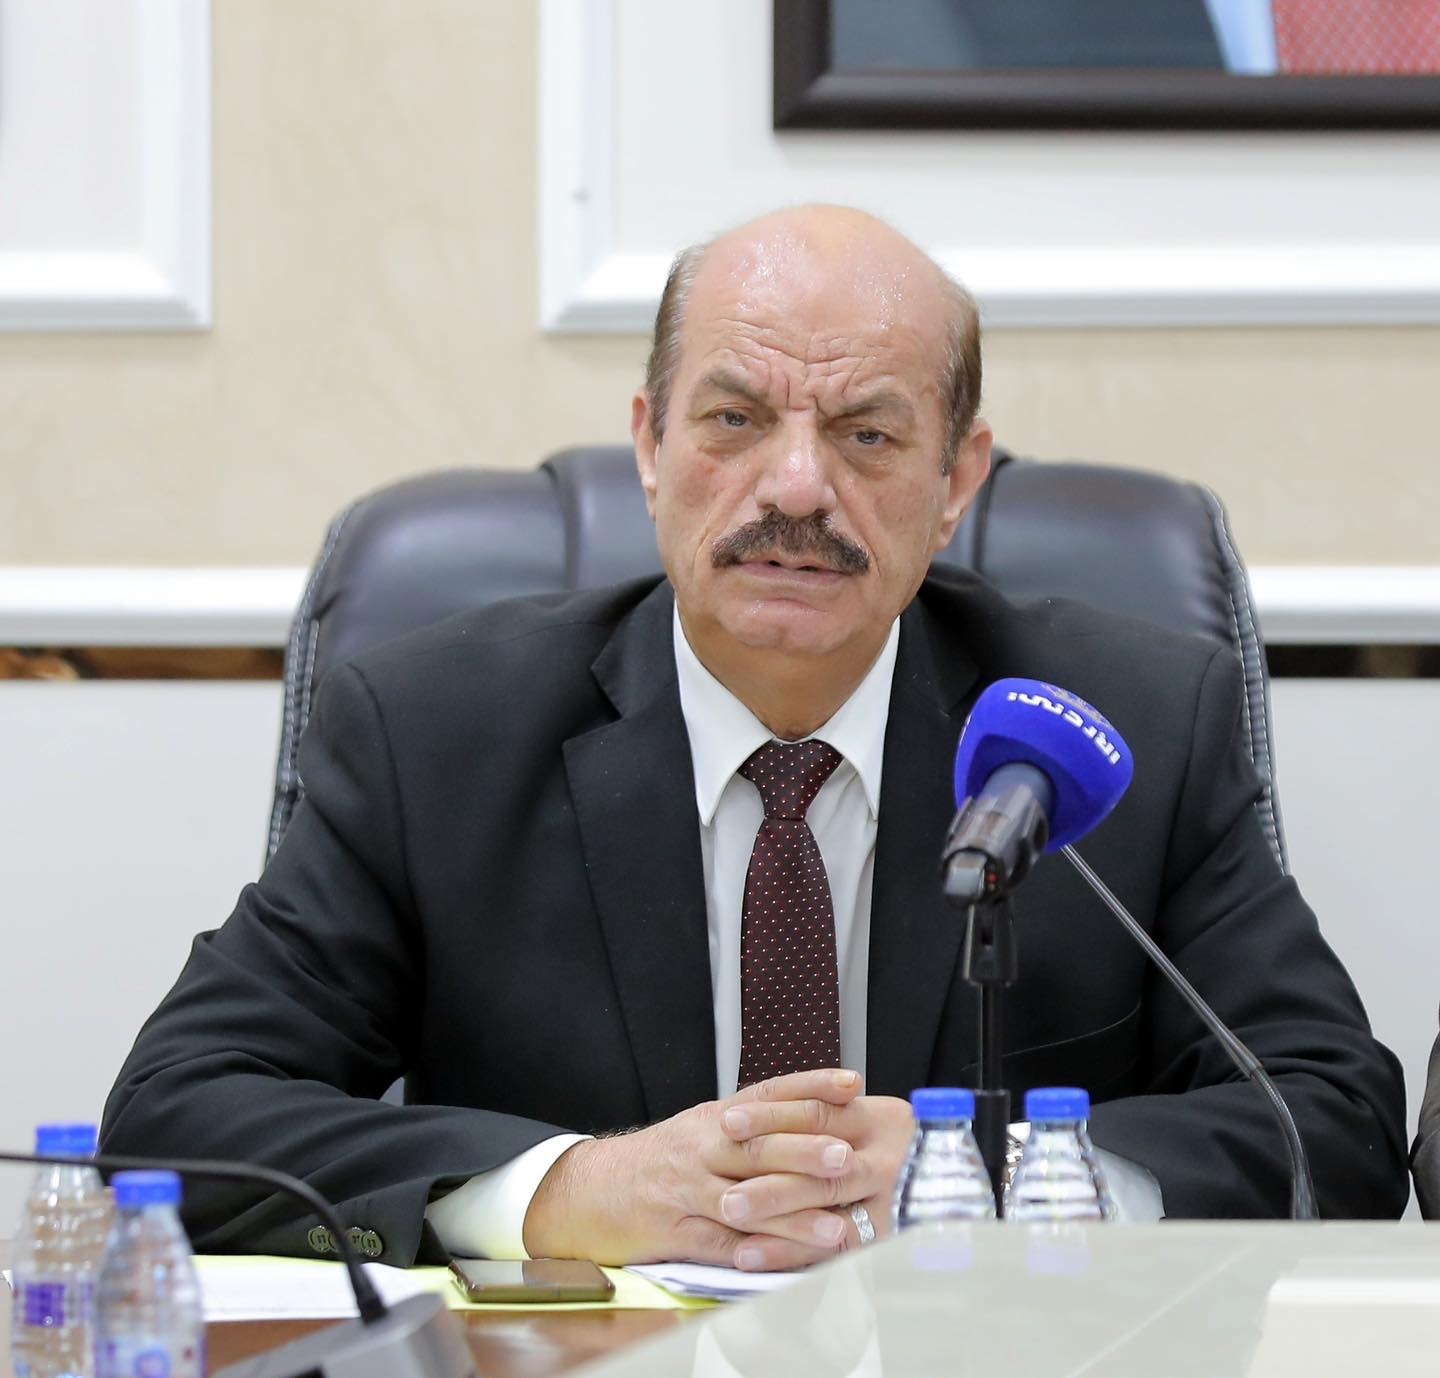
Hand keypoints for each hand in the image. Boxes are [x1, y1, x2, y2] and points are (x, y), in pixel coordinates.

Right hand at [522, 1069, 905, 1269]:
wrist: (587, 1189)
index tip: (851, 1083)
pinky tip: (787, 1262)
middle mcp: (704, 1146)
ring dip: (793, 1213)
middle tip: (848, 1157)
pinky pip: (724, 1244)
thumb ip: (750, 1124)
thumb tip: (812, 1114)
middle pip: (759, 1144)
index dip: (810, 1087)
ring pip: (747, 1198)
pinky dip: (757, 1253)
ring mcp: (689, 1190)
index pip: (768, 1094)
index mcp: (715, 1118)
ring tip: (836, 1225)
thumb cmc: (657, 1161)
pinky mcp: (677, 1232)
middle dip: (807, 1151)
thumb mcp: (701, 1128)